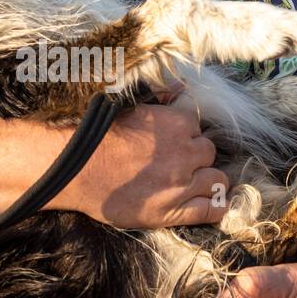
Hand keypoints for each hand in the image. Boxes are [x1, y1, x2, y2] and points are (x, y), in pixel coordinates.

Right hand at [59, 86, 229, 229]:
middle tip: (179, 162)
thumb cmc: (99, 137)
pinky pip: (212, 209)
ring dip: (208, 179)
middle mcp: (185, 153)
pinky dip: (217, 206)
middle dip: (198, 156)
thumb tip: (180, 86)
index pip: (198, 127)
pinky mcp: (174, 211)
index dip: (187, 135)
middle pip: (209, 153)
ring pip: (217, 180)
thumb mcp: (131, 107)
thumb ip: (160, 98)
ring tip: (196, 183)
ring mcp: (182, 184)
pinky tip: (212, 203)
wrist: (79, 170)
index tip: (175, 141)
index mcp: (178, 124)